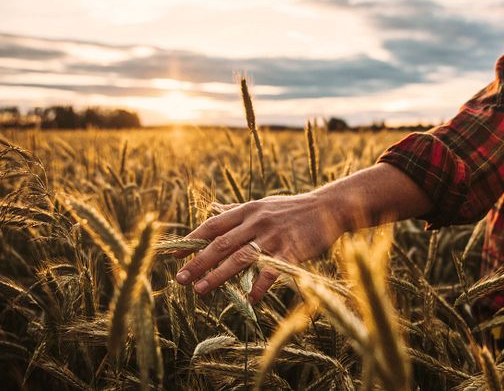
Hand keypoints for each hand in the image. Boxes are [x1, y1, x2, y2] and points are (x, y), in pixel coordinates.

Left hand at [174, 191, 346, 302]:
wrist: (330, 207)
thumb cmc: (294, 208)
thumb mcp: (263, 204)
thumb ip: (236, 209)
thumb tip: (211, 207)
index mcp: (247, 210)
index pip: (212, 226)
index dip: (191, 241)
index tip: (173, 257)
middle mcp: (256, 221)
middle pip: (221, 244)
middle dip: (198, 262)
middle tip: (180, 279)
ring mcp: (274, 236)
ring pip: (240, 257)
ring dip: (218, 275)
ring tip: (200, 290)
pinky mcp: (291, 249)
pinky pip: (271, 270)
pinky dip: (259, 286)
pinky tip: (250, 299)